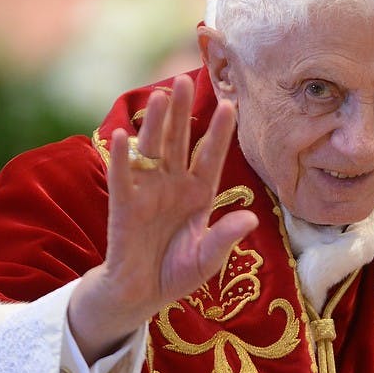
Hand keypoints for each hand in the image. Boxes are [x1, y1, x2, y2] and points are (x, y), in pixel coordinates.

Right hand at [69, 75, 257, 363]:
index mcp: (200, 194)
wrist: (143, 294)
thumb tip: (251, 218)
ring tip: (160, 96)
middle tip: (186, 78)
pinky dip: (122, 159)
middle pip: (180, 142)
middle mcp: (174, 186)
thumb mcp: (208, 259)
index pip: (212, 157)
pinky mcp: (124, 207)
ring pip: (153, 151)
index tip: (232, 105)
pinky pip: (123, 179)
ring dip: (156, 124)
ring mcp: (149, 193)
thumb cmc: (178, 272)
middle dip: (183, 112)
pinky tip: (122, 136)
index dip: (220, 133)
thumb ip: (226, 238)